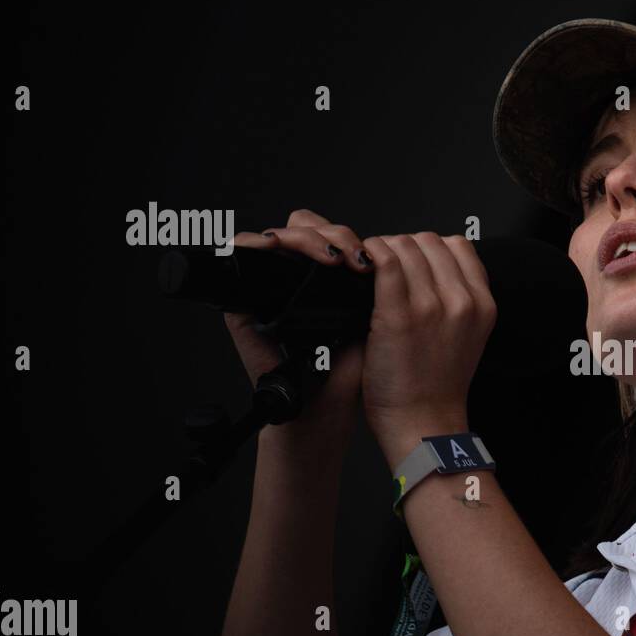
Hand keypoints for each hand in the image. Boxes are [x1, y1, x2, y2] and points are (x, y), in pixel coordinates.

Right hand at [222, 209, 373, 456]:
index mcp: (328, 279)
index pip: (328, 234)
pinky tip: (279, 248)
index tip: (370, 254)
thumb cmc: (351, 371)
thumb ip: (379, 285)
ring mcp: (269, 286)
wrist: (325, 407)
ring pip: (278, 235)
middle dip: (330, 233)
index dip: (345, 234)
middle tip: (352, 256)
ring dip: (304, 236)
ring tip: (330, 256)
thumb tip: (395, 249)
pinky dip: (255, 243)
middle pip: (304, 228)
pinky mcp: (242, 298)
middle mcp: (297, 278)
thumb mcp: (375, 320)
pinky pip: (240, 254)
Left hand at [357, 232, 495, 466]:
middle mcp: (462, 301)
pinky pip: (383, 261)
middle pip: (428, 241)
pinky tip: (359, 270)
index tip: (411, 263)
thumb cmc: (437, 386)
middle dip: (402, 247)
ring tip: (368, 271)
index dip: (428, 248)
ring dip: (381, 251)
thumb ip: (458, 299)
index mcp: (483, 304)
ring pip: (404, 245)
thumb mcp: (468, 336)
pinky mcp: (399, 315)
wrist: (424, 423)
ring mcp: (432, 306)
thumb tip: (427, 266)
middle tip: (383, 268)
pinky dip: (368, 256)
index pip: (457, 244)